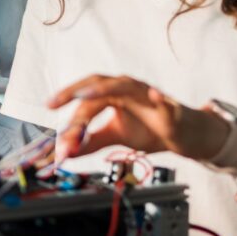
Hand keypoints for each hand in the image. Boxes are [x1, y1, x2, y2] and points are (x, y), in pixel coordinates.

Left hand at [47, 75, 229, 162]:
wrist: (181, 136)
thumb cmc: (147, 128)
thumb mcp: (114, 136)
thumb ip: (90, 140)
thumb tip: (64, 151)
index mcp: (112, 93)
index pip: (86, 99)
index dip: (68, 113)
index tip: (55, 132)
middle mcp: (126, 87)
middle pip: (98, 84)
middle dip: (76, 92)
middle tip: (56, 101)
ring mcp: (147, 93)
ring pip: (125, 86)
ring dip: (105, 88)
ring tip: (86, 93)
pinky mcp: (169, 107)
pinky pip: (163, 100)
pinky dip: (156, 97)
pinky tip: (153, 95)